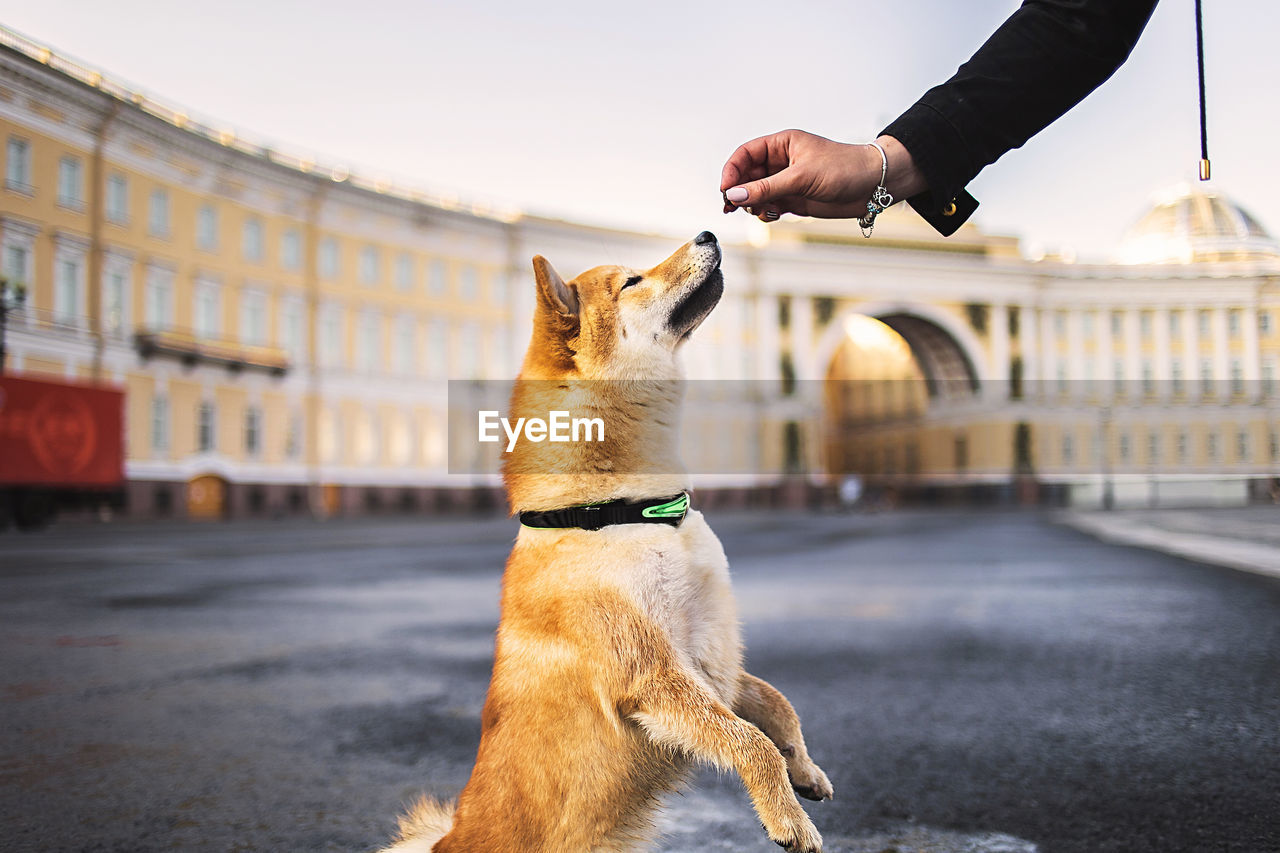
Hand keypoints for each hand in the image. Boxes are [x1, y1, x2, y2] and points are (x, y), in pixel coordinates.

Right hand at [719, 130, 925, 221]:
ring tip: (764, 211)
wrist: (873, 186)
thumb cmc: (844, 169)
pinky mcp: (794, 199)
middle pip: (746, 176)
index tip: (726, 190)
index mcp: (782, 144)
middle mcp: (781, 161)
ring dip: (753, 205)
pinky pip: (768, 206)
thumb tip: (733, 196)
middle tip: (736, 208)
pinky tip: (774, 215)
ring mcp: (786, 181)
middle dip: (740, 192)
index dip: (731, 171)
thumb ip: (766, 188)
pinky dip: (765, 213)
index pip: (745, 154)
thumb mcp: (801, 177)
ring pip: (755, 194)